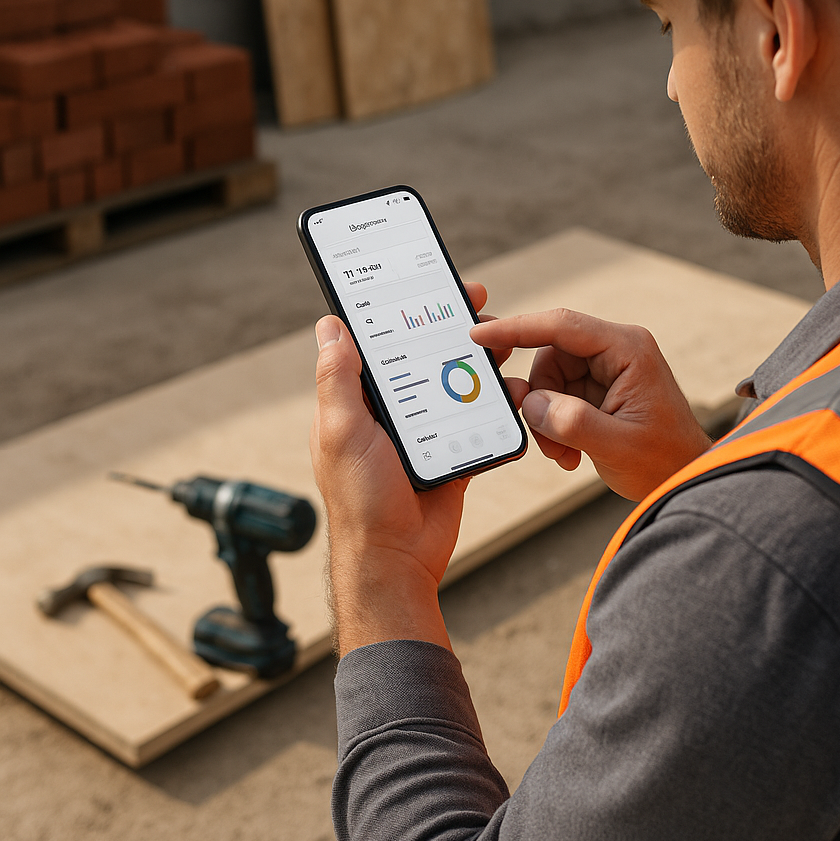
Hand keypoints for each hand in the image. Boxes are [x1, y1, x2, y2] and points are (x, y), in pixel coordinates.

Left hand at [310, 283, 523, 655]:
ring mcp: (422, 429)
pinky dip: (492, 401)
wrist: (397, 559)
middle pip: (422, 354)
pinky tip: (510, 385)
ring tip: (500, 341)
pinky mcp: (449, 449)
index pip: (377, 341)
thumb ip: (338, 379)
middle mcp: (389, 409)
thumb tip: (329, 325)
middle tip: (476, 302)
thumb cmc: (360, 500)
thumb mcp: (342, 431)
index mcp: (358, 399)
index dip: (399, 310)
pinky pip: (474, 416)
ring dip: (476, 359)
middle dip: (449, 326)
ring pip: (453, 380)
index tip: (425, 282)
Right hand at [471, 309, 710, 500]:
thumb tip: (531, 403)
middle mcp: (616, 350)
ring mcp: (607, 369)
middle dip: (540, 400)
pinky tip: (571, 453)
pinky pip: (558, 397)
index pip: (561, 326)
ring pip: (549, 380)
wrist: (684, 478)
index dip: (517, 328)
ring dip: (546, 419)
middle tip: (545, 440)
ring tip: (564, 454)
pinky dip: (555, 426)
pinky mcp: (599, 388)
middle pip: (549, 356)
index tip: (480, 333)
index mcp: (627, 349)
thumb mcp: (617, 446)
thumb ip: (571, 422)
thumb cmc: (665, 461)